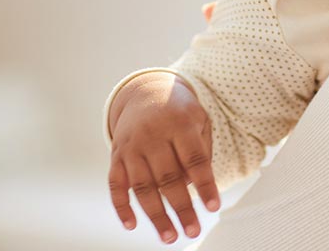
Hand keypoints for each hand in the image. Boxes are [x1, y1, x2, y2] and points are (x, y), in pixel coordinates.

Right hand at [106, 72, 220, 242]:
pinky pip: (115, 185)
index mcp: (179, 124)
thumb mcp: (199, 120)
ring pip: (142, 186)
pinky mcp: (116, 155)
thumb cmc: (178, 113)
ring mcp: (131, 146)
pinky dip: (121, 206)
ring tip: (169, 236)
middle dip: (182, 208)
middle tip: (193, 231)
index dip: (205, 185)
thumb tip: (196, 188)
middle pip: (168, 177)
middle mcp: (152, 135)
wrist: (145, 92)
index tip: (213, 207)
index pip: (194, 159)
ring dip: (155, 215)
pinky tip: (131, 225)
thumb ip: (202, 151)